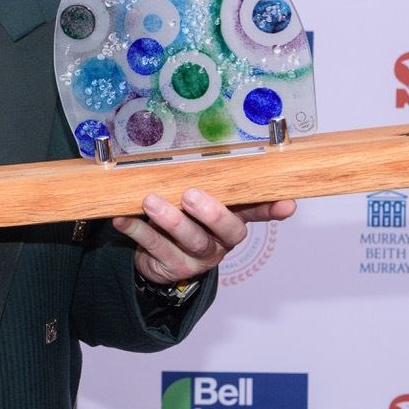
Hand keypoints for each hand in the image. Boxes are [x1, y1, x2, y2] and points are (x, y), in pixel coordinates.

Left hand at [112, 189, 296, 285]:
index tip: (287, 203)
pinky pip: (153, 248)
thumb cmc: (180, 217)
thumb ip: (202, 180)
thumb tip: (198, 141)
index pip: (257, 212)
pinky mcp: (170, 267)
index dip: (271, 209)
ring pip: (189, 240)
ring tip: (150, 201)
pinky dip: (135, 229)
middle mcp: (219, 241)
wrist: (156, 258)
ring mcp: (196, 257)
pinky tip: (121, 217)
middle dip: (211, 212)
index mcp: (230, 220)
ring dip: (169, 220)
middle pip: (226, 231)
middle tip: (190, 195)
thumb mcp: (194, 200)